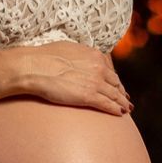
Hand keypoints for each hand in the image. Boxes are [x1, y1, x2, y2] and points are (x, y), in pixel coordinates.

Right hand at [11, 41, 132, 115]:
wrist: (35, 67)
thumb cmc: (45, 57)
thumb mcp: (68, 48)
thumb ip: (81, 54)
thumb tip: (81, 58)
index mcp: (94, 55)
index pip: (110, 70)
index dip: (114, 79)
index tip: (116, 85)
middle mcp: (99, 68)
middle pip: (115, 82)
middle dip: (120, 92)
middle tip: (124, 99)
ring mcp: (95, 83)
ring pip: (115, 95)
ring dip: (122, 102)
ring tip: (126, 109)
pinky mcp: (89, 96)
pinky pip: (107, 104)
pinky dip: (116, 109)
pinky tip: (120, 113)